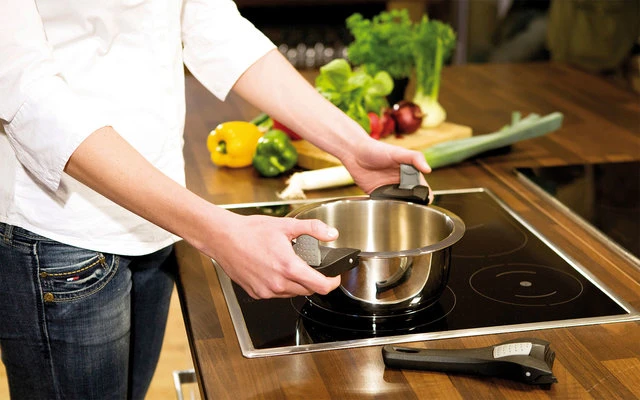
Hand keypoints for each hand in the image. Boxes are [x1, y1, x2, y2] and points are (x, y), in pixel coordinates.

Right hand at [205, 212, 340, 298]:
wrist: (223, 238)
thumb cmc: (250, 231)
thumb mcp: (286, 225)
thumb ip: (313, 228)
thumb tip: (331, 234)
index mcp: (288, 267)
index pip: (321, 286)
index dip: (332, 282)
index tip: (334, 277)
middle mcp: (278, 283)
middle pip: (308, 291)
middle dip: (314, 280)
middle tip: (309, 266)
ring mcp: (266, 290)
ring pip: (292, 293)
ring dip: (296, 283)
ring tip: (289, 265)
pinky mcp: (256, 293)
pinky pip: (276, 294)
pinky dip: (280, 285)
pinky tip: (274, 270)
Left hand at [341, 137, 433, 201]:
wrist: (354, 152)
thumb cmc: (377, 149)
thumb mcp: (398, 152)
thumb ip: (414, 158)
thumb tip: (428, 169)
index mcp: (408, 172)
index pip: (421, 187)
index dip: (425, 195)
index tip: (426, 202)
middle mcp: (400, 181)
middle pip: (412, 197)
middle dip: (414, 204)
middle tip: (414, 210)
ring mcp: (388, 188)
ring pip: (399, 202)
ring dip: (401, 207)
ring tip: (402, 211)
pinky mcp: (377, 193)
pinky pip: (384, 203)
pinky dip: (387, 207)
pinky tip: (388, 209)